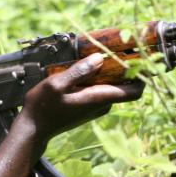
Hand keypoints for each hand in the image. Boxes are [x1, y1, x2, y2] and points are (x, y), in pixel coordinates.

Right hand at [19, 53, 144, 143]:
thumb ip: (78, 71)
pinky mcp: (88, 107)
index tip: (142, 58)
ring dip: (111, 71)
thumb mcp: (56, 85)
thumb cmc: (42, 108)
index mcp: (98, 99)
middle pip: (125, 86)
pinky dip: (100, 77)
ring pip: (112, 86)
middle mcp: (101, 104)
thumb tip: (100, 58)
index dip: (143, 76)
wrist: (33, 130)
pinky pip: (102, 89)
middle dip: (125, 67)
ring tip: (102, 52)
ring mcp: (95, 107)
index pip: (134, 92)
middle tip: (120, 46)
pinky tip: (88, 66)